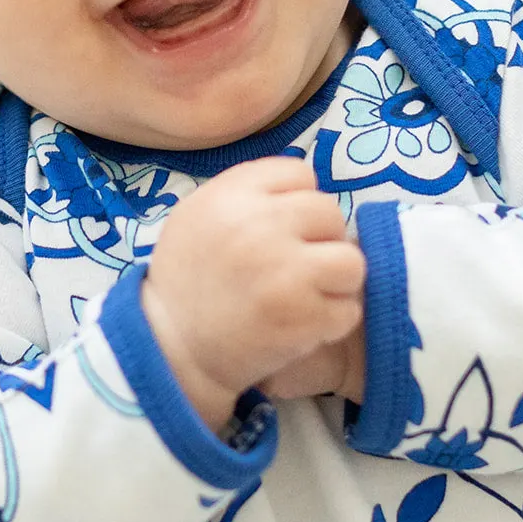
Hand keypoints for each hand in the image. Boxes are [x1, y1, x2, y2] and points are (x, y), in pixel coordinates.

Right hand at [142, 157, 364, 430]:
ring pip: (350, 260)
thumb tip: (305, 183)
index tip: (282, 229)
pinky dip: (333, 320)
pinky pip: (348, 308)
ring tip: (310, 294)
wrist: (172, 348)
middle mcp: (260, 226)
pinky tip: (304, 324)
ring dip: (336, 280)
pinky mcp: (302, 316)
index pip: (300, 173)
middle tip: (297, 266)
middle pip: (329, 213)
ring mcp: (285, 271)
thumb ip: (246, 191)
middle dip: (320, 239)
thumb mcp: (198, 214)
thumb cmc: (186, 279)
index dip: (297, 201)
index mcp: (232, 195)